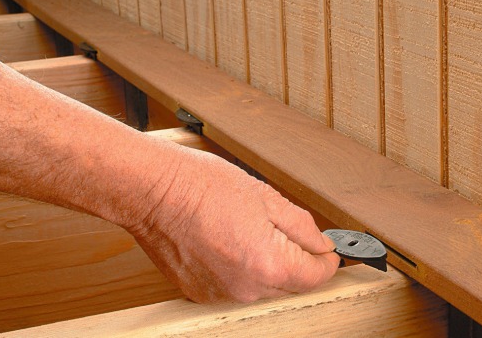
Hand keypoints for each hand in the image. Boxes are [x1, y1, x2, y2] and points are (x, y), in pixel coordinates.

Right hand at [129, 149, 339, 302]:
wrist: (153, 192)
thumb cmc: (203, 187)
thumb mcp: (267, 198)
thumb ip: (302, 227)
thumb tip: (321, 244)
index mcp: (270, 263)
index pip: (317, 276)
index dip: (328, 260)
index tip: (328, 249)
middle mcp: (248, 288)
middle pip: (292, 285)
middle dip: (298, 262)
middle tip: (287, 231)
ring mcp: (222, 294)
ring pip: (264, 287)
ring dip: (268, 266)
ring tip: (250, 230)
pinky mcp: (202, 294)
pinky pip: (237, 287)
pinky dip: (242, 269)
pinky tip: (230, 242)